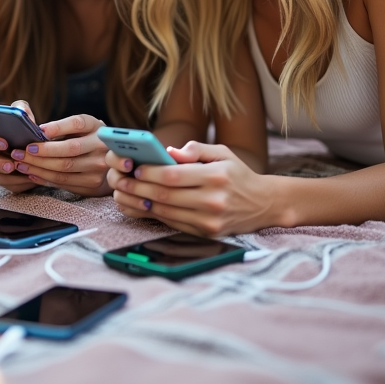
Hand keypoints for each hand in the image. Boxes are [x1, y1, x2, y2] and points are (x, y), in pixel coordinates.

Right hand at [0, 99, 37, 191]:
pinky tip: (33, 179)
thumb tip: (21, 110)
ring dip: (11, 176)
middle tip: (11, 164)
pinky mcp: (10, 183)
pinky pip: (12, 186)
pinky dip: (23, 183)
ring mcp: (0, 171)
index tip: (4, 141)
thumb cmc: (30, 133)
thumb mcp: (28, 120)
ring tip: (25, 173)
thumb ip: (22, 110)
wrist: (43, 152)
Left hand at [0, 100, 110, 196]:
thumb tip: (34, 131)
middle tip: (20, 151)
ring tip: (21, 163)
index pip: (77, 124)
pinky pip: (64, 183)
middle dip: (41, 151)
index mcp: (96, 127)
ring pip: (64, 169)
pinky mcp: (93, 185)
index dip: (58, 127)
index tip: (38, 130)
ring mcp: (98, 168)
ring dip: (38, 167)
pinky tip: (32, 173)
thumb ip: (62, 127)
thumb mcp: (81, 128)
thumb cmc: (85, 139)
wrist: (109, 164)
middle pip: (69, 149)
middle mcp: (101, 147)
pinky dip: (44, 178)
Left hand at [107, 141, 276, 235]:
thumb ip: (196, 149)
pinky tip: (140, 206)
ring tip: (124, 193)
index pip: (173, 175)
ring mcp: (209, 220)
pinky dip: (154, 215)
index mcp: (216, 177)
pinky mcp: (206, 233)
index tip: (134, 167)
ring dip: (140, 203)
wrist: (263, 204)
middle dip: (138, 188)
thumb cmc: (237, 175)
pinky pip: (173, 223)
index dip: (149, 172)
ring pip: (166, 212)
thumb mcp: (223, 153)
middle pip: (165, 195)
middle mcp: (213, 201)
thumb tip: (169, 151)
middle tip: (121, 181)